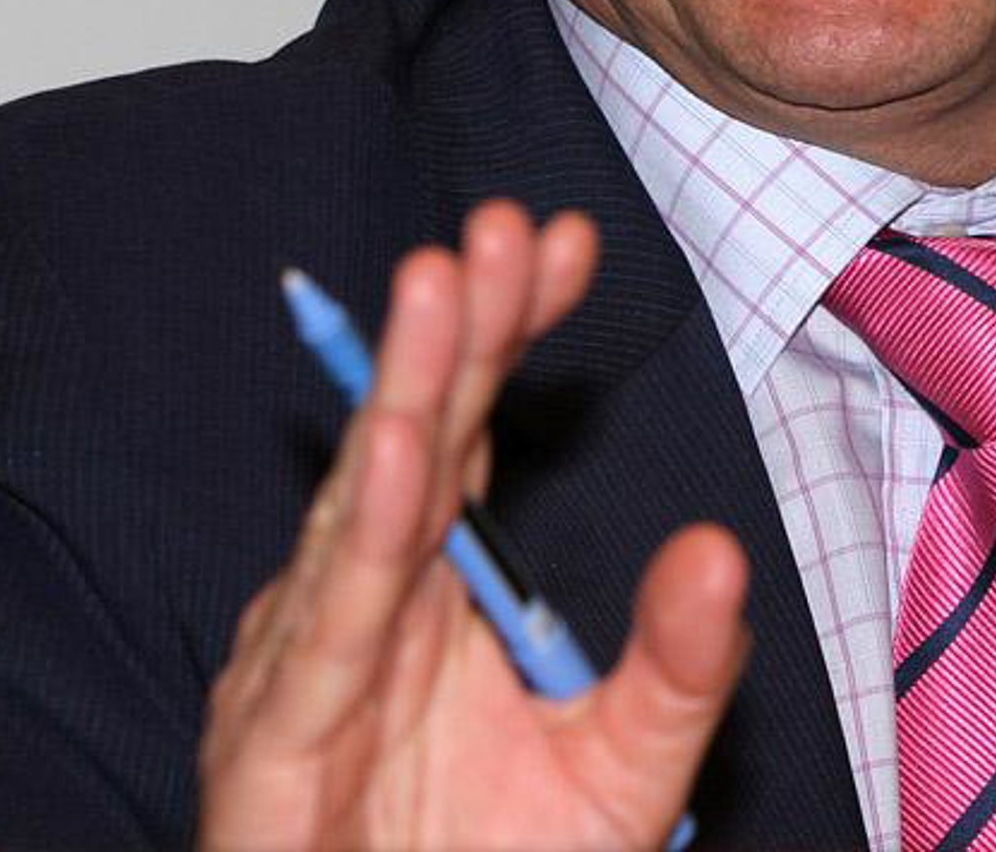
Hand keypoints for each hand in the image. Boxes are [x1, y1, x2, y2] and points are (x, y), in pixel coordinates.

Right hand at [199, 200, 749, 850]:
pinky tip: (398, 449)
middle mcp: (368, 598)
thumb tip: (722, 548)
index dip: (509, 329)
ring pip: (366, 503)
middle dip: (459, 324)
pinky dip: (364, 534)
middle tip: (502, 225)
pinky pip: (330, 628)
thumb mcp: (620, 769)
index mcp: (437, 581)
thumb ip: (676, 667)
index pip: (471, 423)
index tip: (568, 242)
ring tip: (443, 284)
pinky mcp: (273, 743)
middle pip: (417, 434)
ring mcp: (313, 660)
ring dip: (407, 387)